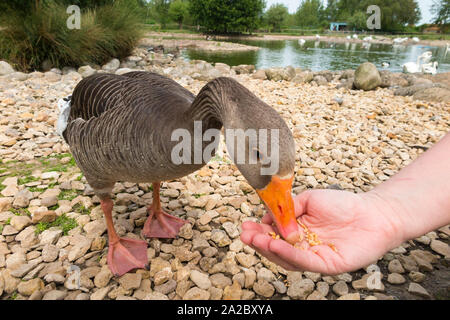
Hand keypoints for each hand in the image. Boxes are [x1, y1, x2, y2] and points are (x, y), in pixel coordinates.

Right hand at [241, 189, 404, 274]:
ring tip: (255, 239)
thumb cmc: (343, 204)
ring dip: (268, 249)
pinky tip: (275, 245)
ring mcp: (313, 257)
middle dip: (258, 242)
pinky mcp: (326, 266)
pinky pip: (304, 262)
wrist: (373, 213)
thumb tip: (268, 217)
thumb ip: (289, 208)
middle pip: (276, 249)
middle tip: (245, 234)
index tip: (246, 225)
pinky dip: (288, 254)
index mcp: (298, 232)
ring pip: (286, 258)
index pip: (274, 235)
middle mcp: (303, 247)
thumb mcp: (309, 199)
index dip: (259, 231)